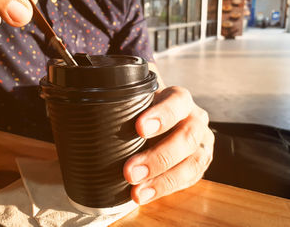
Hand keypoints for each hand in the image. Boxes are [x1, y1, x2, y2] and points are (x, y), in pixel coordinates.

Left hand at [123, 86, 213, 204]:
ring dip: (163, 179)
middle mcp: (195, 119)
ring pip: (194, 161)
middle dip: (158, 157)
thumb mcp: (137, 103)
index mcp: (179, 99)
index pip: (177, 102)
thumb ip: (123, 105)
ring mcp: (202, 142)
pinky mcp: (200, 162)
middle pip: (187, 136)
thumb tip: (91, 111)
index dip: (162, 115)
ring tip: (137, 191)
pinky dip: (166, 188)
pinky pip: (191, 178)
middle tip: (130, 171)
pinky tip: (146, 194)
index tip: (140, 128)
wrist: (161, 123)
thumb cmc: (144, 112)